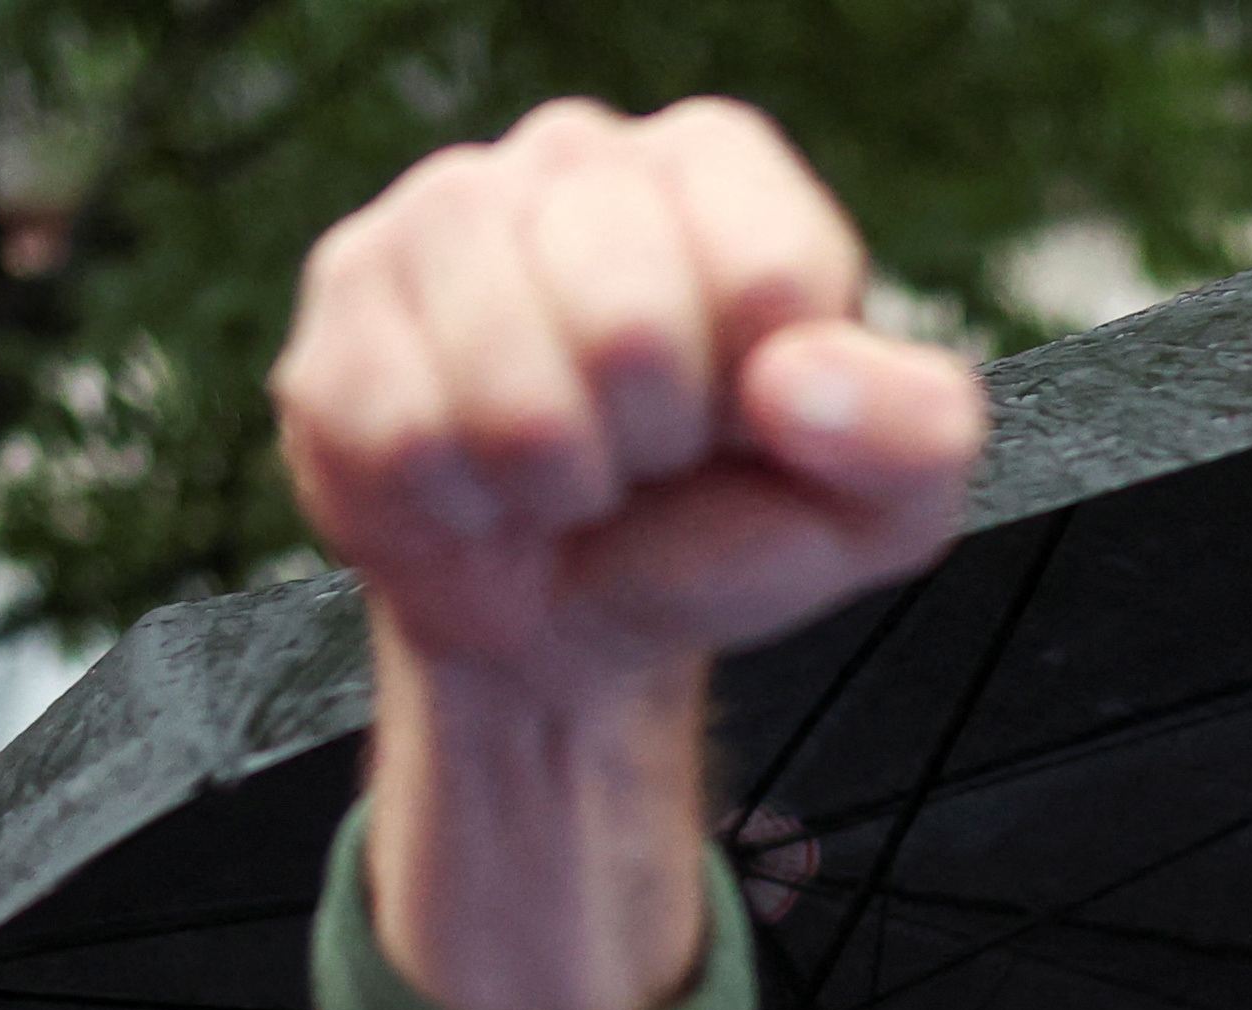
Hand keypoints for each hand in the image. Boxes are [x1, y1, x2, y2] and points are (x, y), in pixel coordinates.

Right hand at [273, 97, 983, 1009]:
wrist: (571, 613)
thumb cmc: (731, 526)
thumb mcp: (879, 507)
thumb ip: (909, 433)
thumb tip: (794, 384)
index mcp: (720, 170)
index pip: (767, 276)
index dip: (762, 403)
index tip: (742, 428)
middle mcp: (576, 153)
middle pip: (632, 326)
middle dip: (651, 450)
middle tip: (642, 464)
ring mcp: (441, 211)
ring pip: (508, 392)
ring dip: (552, 489)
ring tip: (561, 482)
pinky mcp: (342, 298)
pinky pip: (402, 437)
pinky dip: (457, 509)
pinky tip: (475, 488)